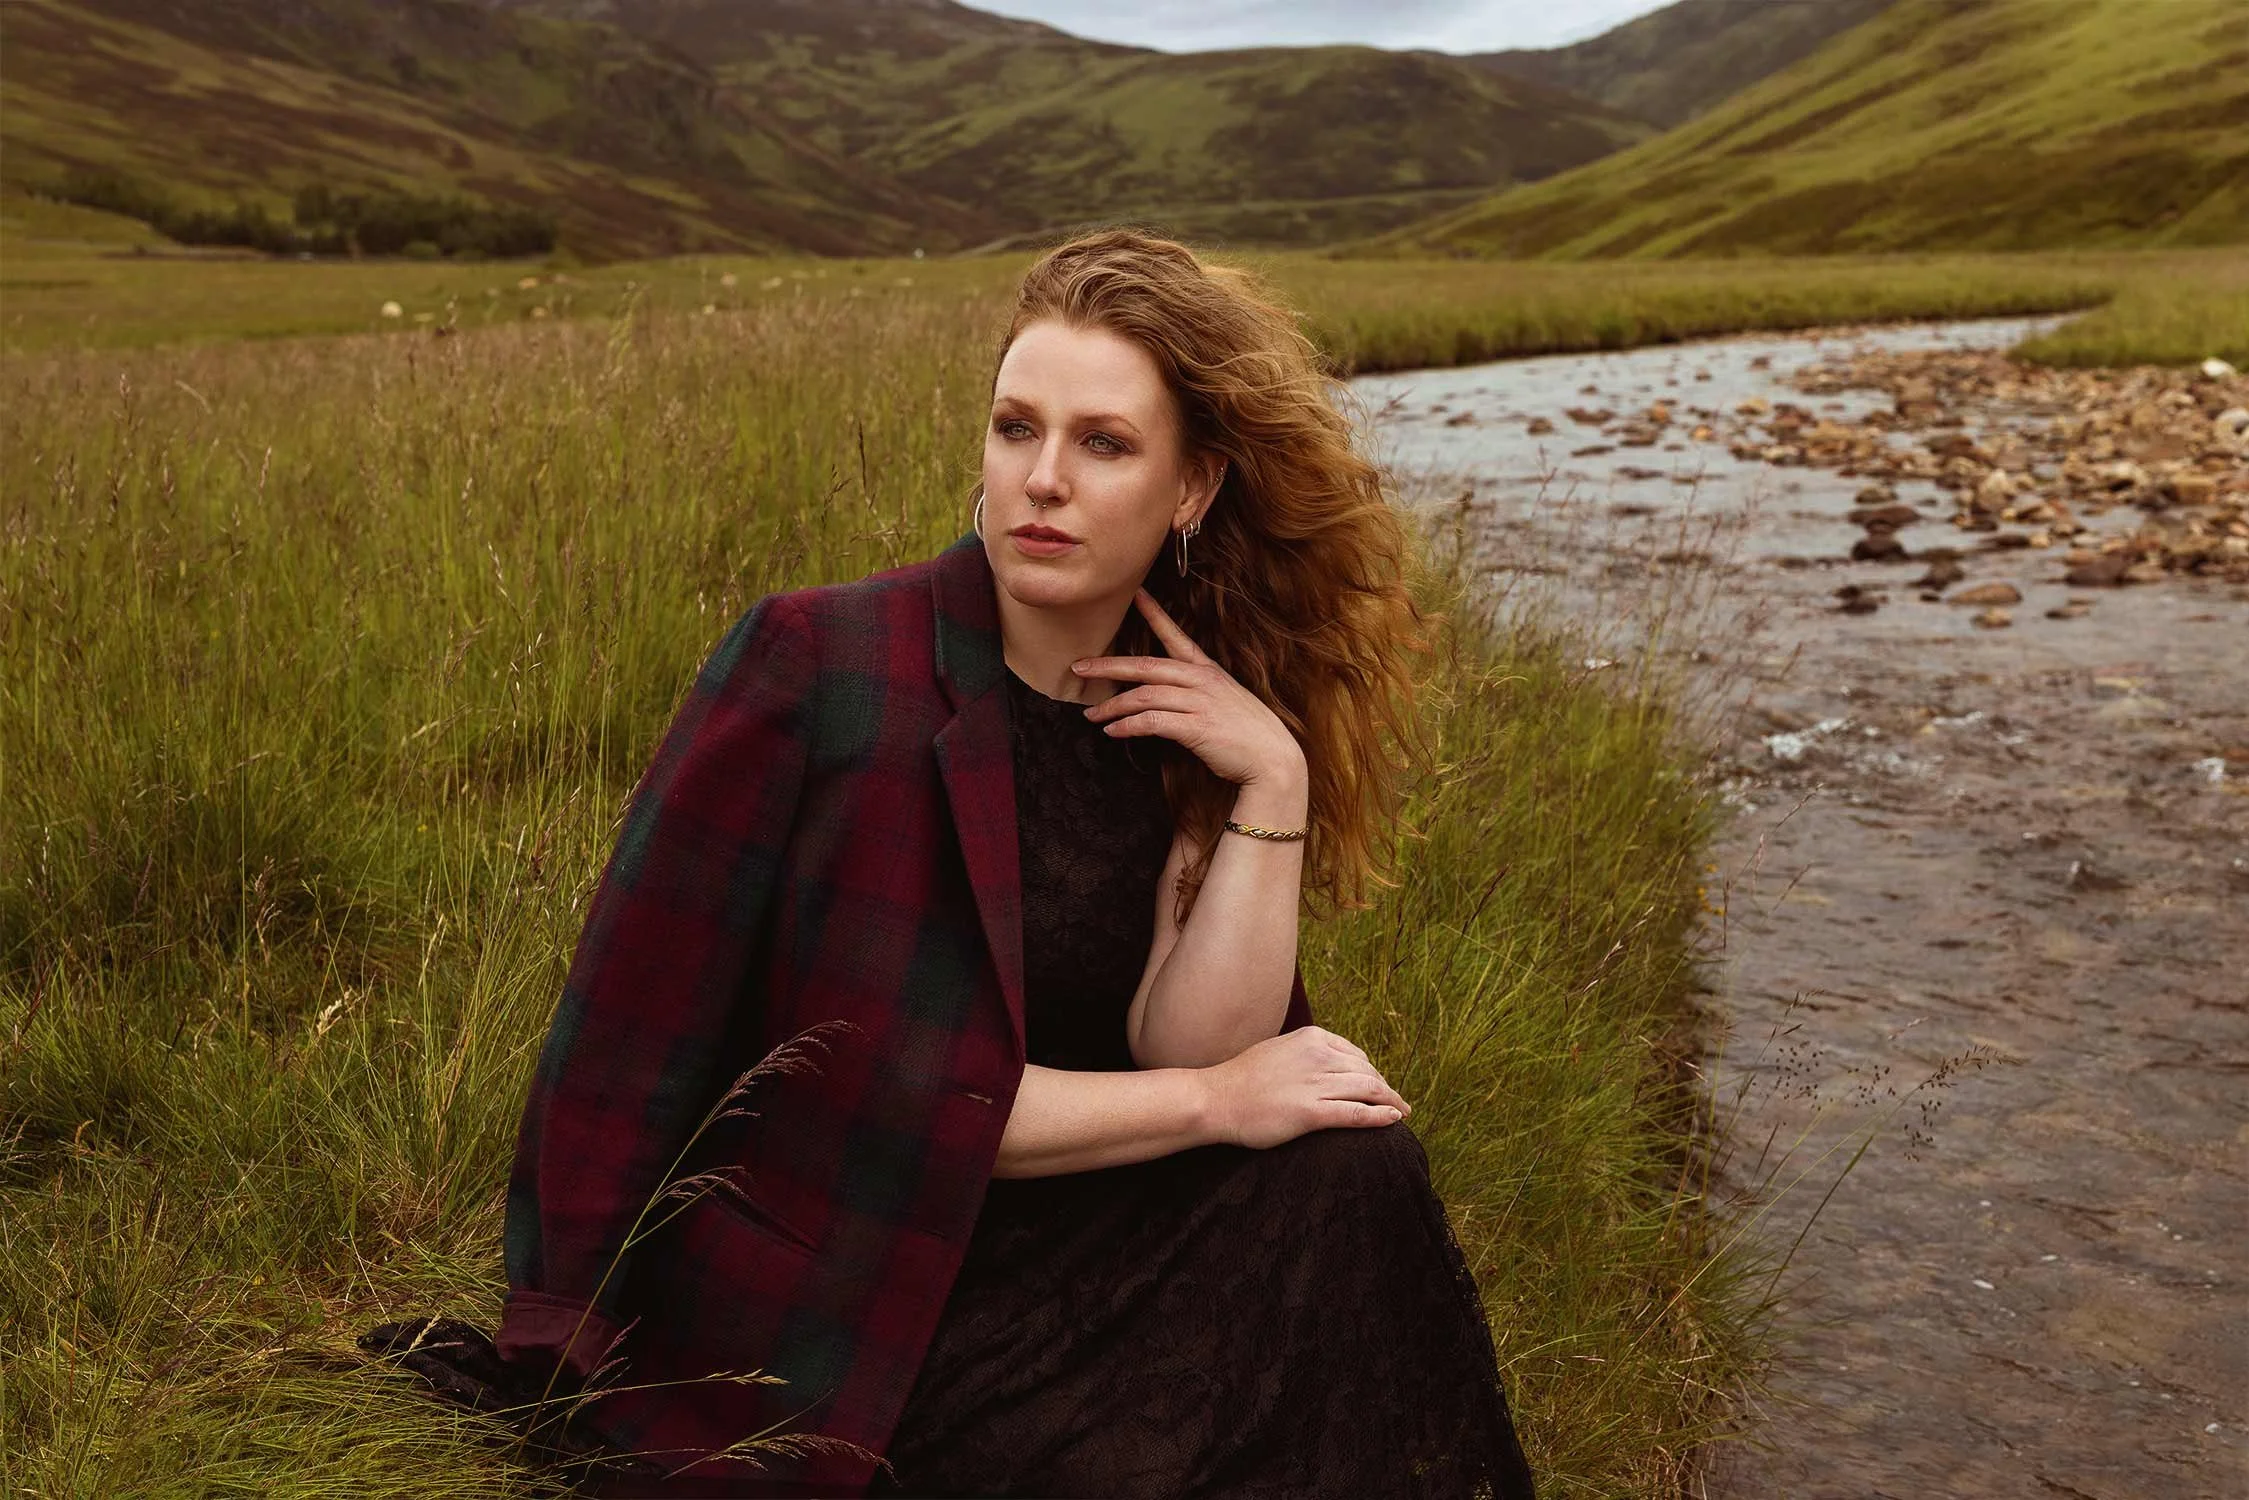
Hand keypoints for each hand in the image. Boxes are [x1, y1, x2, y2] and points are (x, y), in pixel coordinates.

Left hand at [1074, 588, 1307, 789]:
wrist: (1274, 760)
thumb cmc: (1248, 735)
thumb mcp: (1225, 703)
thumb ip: (1196, 694)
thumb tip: (1164, 697)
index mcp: (1208, 671)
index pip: (1176, 636)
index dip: (1154, 614)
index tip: (1136, 594)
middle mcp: (1202, 681)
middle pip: (1146, 666)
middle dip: (1108, 666)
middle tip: (1078, 667)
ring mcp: (1200, 703)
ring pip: (1144, 696)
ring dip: (1113, 705)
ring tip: (1091, 714)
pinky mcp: (1196, 728)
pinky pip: (1152, 722)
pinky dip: (1128, 726)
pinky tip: (1113, 731)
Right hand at [1200, 1026, 1411, 1149]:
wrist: (1215, 1099)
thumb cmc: (1242, 1080)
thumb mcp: (1279, 1050)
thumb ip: (1305, 1053)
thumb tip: (1328, 1063)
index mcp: (1312, 1038)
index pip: (1356, 1055)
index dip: (1372, 1073)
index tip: (1379, 1087)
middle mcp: (1318, 1056)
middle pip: (1367, 1072)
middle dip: (1386, 1089)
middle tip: (1398, 1103)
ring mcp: (1315, 1083)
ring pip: (1369, 1090)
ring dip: (1391, 1102)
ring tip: (1402, 1113)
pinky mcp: (1311, 1112)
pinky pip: (1356, 1113)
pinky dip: (1380, 1116)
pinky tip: (1394, 1120)